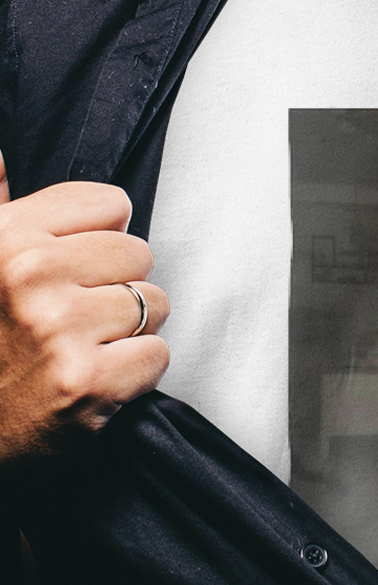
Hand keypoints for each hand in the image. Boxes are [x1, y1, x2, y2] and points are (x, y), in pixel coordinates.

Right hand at [0, 150, 168, 470]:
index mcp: (5, 237)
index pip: (110, 203)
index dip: (103, 238)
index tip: (79, 266)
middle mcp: (29, 274)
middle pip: (139, 254)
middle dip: (120, 286)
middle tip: (80, 318)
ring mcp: (58, 328)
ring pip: (154, 304)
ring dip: (131, 330)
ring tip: (87, 347)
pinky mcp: (86, 380)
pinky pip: (157, 354)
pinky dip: (138, 371)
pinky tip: (98, 377)